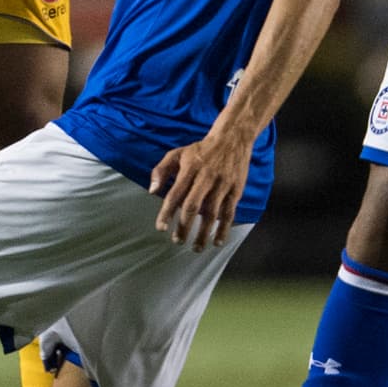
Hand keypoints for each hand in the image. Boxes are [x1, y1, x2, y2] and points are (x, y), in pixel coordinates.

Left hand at [150, 134, 249, 250]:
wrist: (233, 139)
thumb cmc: (201, 149)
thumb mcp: (178, 153)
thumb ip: (161, 170)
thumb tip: (152, 191)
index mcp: (190, 169)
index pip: (175, 194)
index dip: (167, 212)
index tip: (161, 228)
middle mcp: (206, 177)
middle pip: (193, 206)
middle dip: (184, 227)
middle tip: (177, 240)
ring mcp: (222, 184)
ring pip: (211, 213)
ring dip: (203, 233)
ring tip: (195, 247)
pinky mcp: (235, 190)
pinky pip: (229, 213)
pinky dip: (223, 229)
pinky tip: (216, 241)